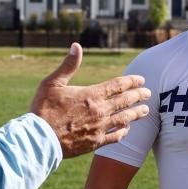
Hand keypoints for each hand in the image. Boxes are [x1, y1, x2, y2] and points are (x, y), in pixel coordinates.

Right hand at [30, 43, 150, 157]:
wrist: (40, 139)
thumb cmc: (43, 109)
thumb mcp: (52, 83)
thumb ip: (68, 65)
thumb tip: (76, 46)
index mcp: (91, 94)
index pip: (118, 85)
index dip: (132, 81)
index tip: (141, 80)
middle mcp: (99, 111)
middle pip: (125, 101)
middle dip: (139, 96)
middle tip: (148, 93)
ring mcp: (99, 128)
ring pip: (125, 119)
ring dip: (136, 113)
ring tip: (145, 110)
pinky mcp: (96, 142)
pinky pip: (115, 137)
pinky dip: (124, 132)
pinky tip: (127, 129)